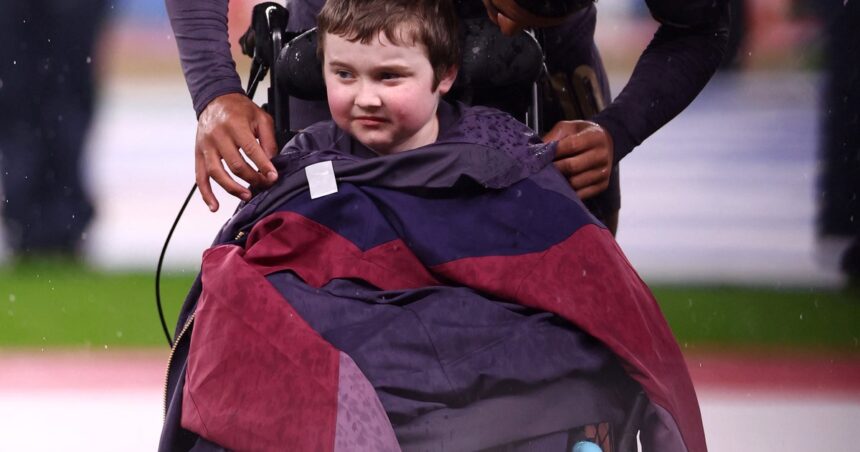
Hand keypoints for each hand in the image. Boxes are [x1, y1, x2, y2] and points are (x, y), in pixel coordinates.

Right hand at [195, 93, 278, 211]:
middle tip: (264, 185)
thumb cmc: (240, 110)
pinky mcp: (198, 154)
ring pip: (217, 173)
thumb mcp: (261, 118)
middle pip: (235, 164)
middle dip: (252, 178)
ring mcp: (205, 146)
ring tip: (247, 196)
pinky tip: (214, 206)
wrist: (215, 99)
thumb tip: (272, 163)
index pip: (250, 150)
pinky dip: (206, 194)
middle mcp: (217, 136)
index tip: (273, 177)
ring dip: (232, 188)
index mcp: (235, 125)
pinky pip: (200, 177)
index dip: (263, 166)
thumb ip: (268, 140)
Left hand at [543, 120, 612, 199]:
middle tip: (541, 169)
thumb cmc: (583, 135)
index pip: (571, 145)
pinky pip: (581, 194)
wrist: (607, 143)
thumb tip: (539, 151)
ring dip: (559, 182)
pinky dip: (568, 192)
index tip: (539, 156)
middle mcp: (602, 155)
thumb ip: (555, 136)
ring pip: (575, 182)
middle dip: (554, 168)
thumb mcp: (569, 127)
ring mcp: (603, 172)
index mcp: (595, 137)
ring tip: (550, 177)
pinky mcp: (602, 185)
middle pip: (572, 166)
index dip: (554, 152)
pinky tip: (561, 186)